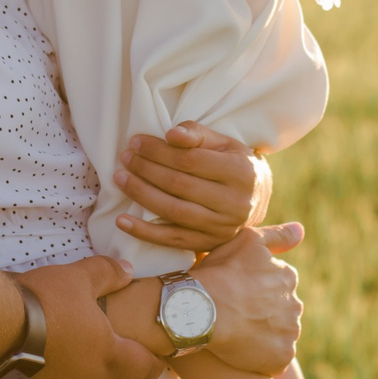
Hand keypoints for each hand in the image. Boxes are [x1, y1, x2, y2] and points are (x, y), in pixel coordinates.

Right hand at [0, 256, 164, 378]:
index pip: (143, 369)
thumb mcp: (76, 278)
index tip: (153, 362)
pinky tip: (20, 369)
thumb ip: (106, 274)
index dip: (150, 365)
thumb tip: (128, 271)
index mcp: (105, 356)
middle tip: (87, 351)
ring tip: (47, 356)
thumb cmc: (38, 302)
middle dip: (102, 373)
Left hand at [114, 123, 268, 252]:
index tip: (136, 142)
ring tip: (120, 178)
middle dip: (146, 169)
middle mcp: (234, 204)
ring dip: (141, 195)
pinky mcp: (208, 244)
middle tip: (125, 158)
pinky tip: (122, 220)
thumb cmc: (234, 164)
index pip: (191, 160)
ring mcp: (222, 228)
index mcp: (240, 173)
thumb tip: (171, 134)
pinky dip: (144, 231)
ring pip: (173, 211)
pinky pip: (171, 240)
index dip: (159, 151)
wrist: (257, 198)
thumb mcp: (225, 143)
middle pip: (179, 185)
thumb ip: (197, 135)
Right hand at [190, 222, 303, 376]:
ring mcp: (290, 332)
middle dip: (262, 312)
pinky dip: (262, 356)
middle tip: (234, 313)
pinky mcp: (282, 356)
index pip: (276, 284)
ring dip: (262, 334)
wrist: (203, 310)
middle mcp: (295, 304)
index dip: (254, 289)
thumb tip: (301, 230)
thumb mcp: (247, 241)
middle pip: (279, 310)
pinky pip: (275, 358)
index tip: (235, 292)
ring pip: (278, 333)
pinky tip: (241, 351)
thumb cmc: (220, 273)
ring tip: (235, 332)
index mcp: (288, 277)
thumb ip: (277, 235)